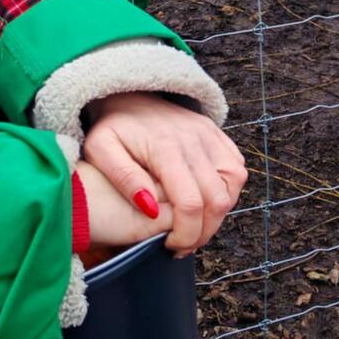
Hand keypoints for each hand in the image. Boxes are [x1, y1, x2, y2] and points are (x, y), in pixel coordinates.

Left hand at [82, 93, 246, 255]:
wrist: (128, 92)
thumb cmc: (112, 126)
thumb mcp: (100, 149)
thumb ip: (124, 179)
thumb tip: (151, 209)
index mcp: (166, 148)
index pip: (190, 203)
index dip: (186, 234)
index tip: (170, 246)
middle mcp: (195, 139)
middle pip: (218, 199)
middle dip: (204, 231)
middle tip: (183, 244)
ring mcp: (210, 134)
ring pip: (234, 183)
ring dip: (219, 212)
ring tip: (195, 225)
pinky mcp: (216, 133)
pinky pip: (237, 167)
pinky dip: (228, 190)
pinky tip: (205, 201)